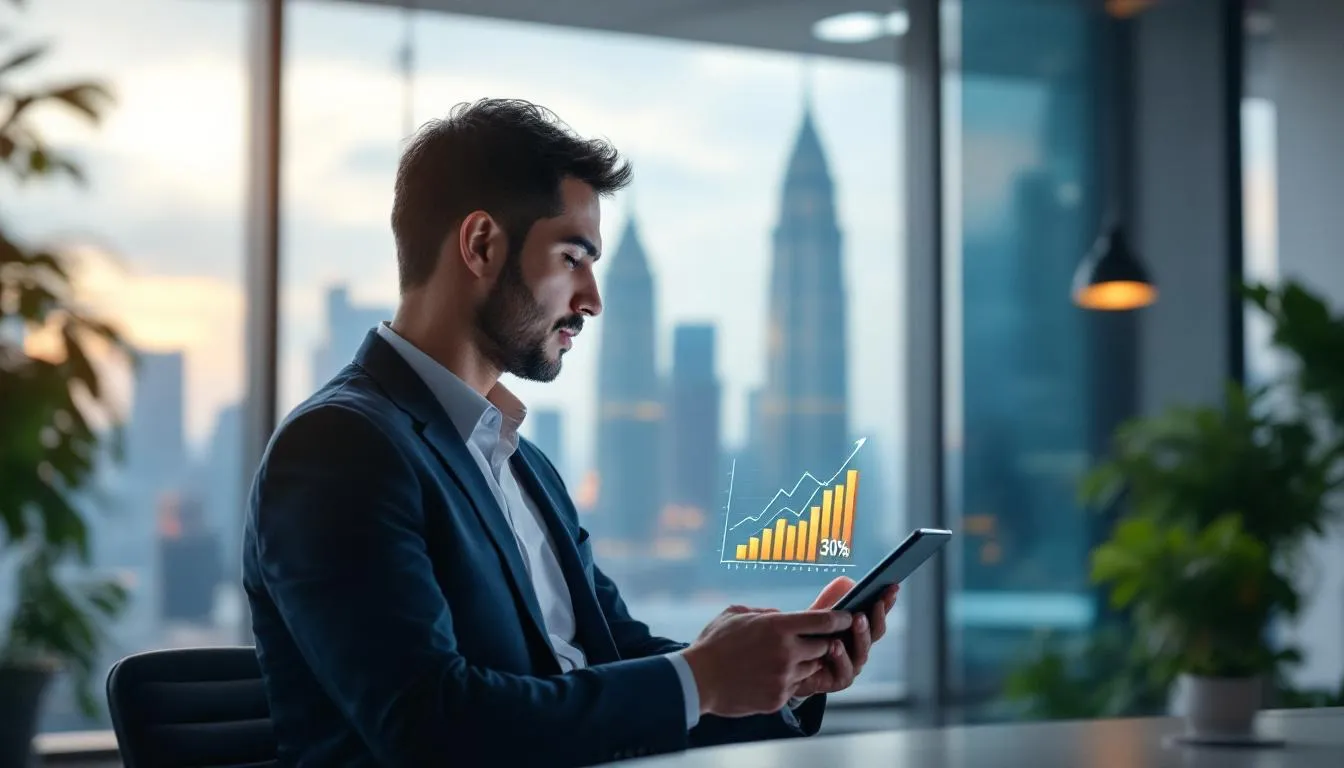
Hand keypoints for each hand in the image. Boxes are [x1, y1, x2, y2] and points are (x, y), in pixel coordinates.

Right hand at [683, 605, 852, 717]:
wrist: (697, 680)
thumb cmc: (714, 643)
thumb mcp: (737, 613)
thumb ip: (766, 612)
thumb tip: (783, 616)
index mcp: (777, 626)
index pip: (823, 621)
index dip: (841, 619)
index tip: (849, 617)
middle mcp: (786, 652)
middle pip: (824, 646)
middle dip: (820, 643)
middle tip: (811, 641)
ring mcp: (784, 677)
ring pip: (811, 668)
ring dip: (803, 663)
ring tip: (782, 659)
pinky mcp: (778, 698)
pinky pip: (794, 687)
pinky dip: (787, 681)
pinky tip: (767, 676)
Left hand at [790, 578, 898, 698]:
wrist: (788, 668)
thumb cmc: (807, 638)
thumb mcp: (817, 615)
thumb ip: (831, 598)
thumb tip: (847, 582)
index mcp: (859, 631)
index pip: (877, 615)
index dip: (886, 602)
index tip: (893, 587)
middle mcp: (859, 648)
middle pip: (875, 633)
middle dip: (877, 617)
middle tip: (875, 602)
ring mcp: (852, 665)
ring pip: (862, 651)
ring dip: (861, 635)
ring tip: (857, 619)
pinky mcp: (839, 680)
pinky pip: (844, 670)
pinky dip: (841, 657)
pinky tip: (834, 644)